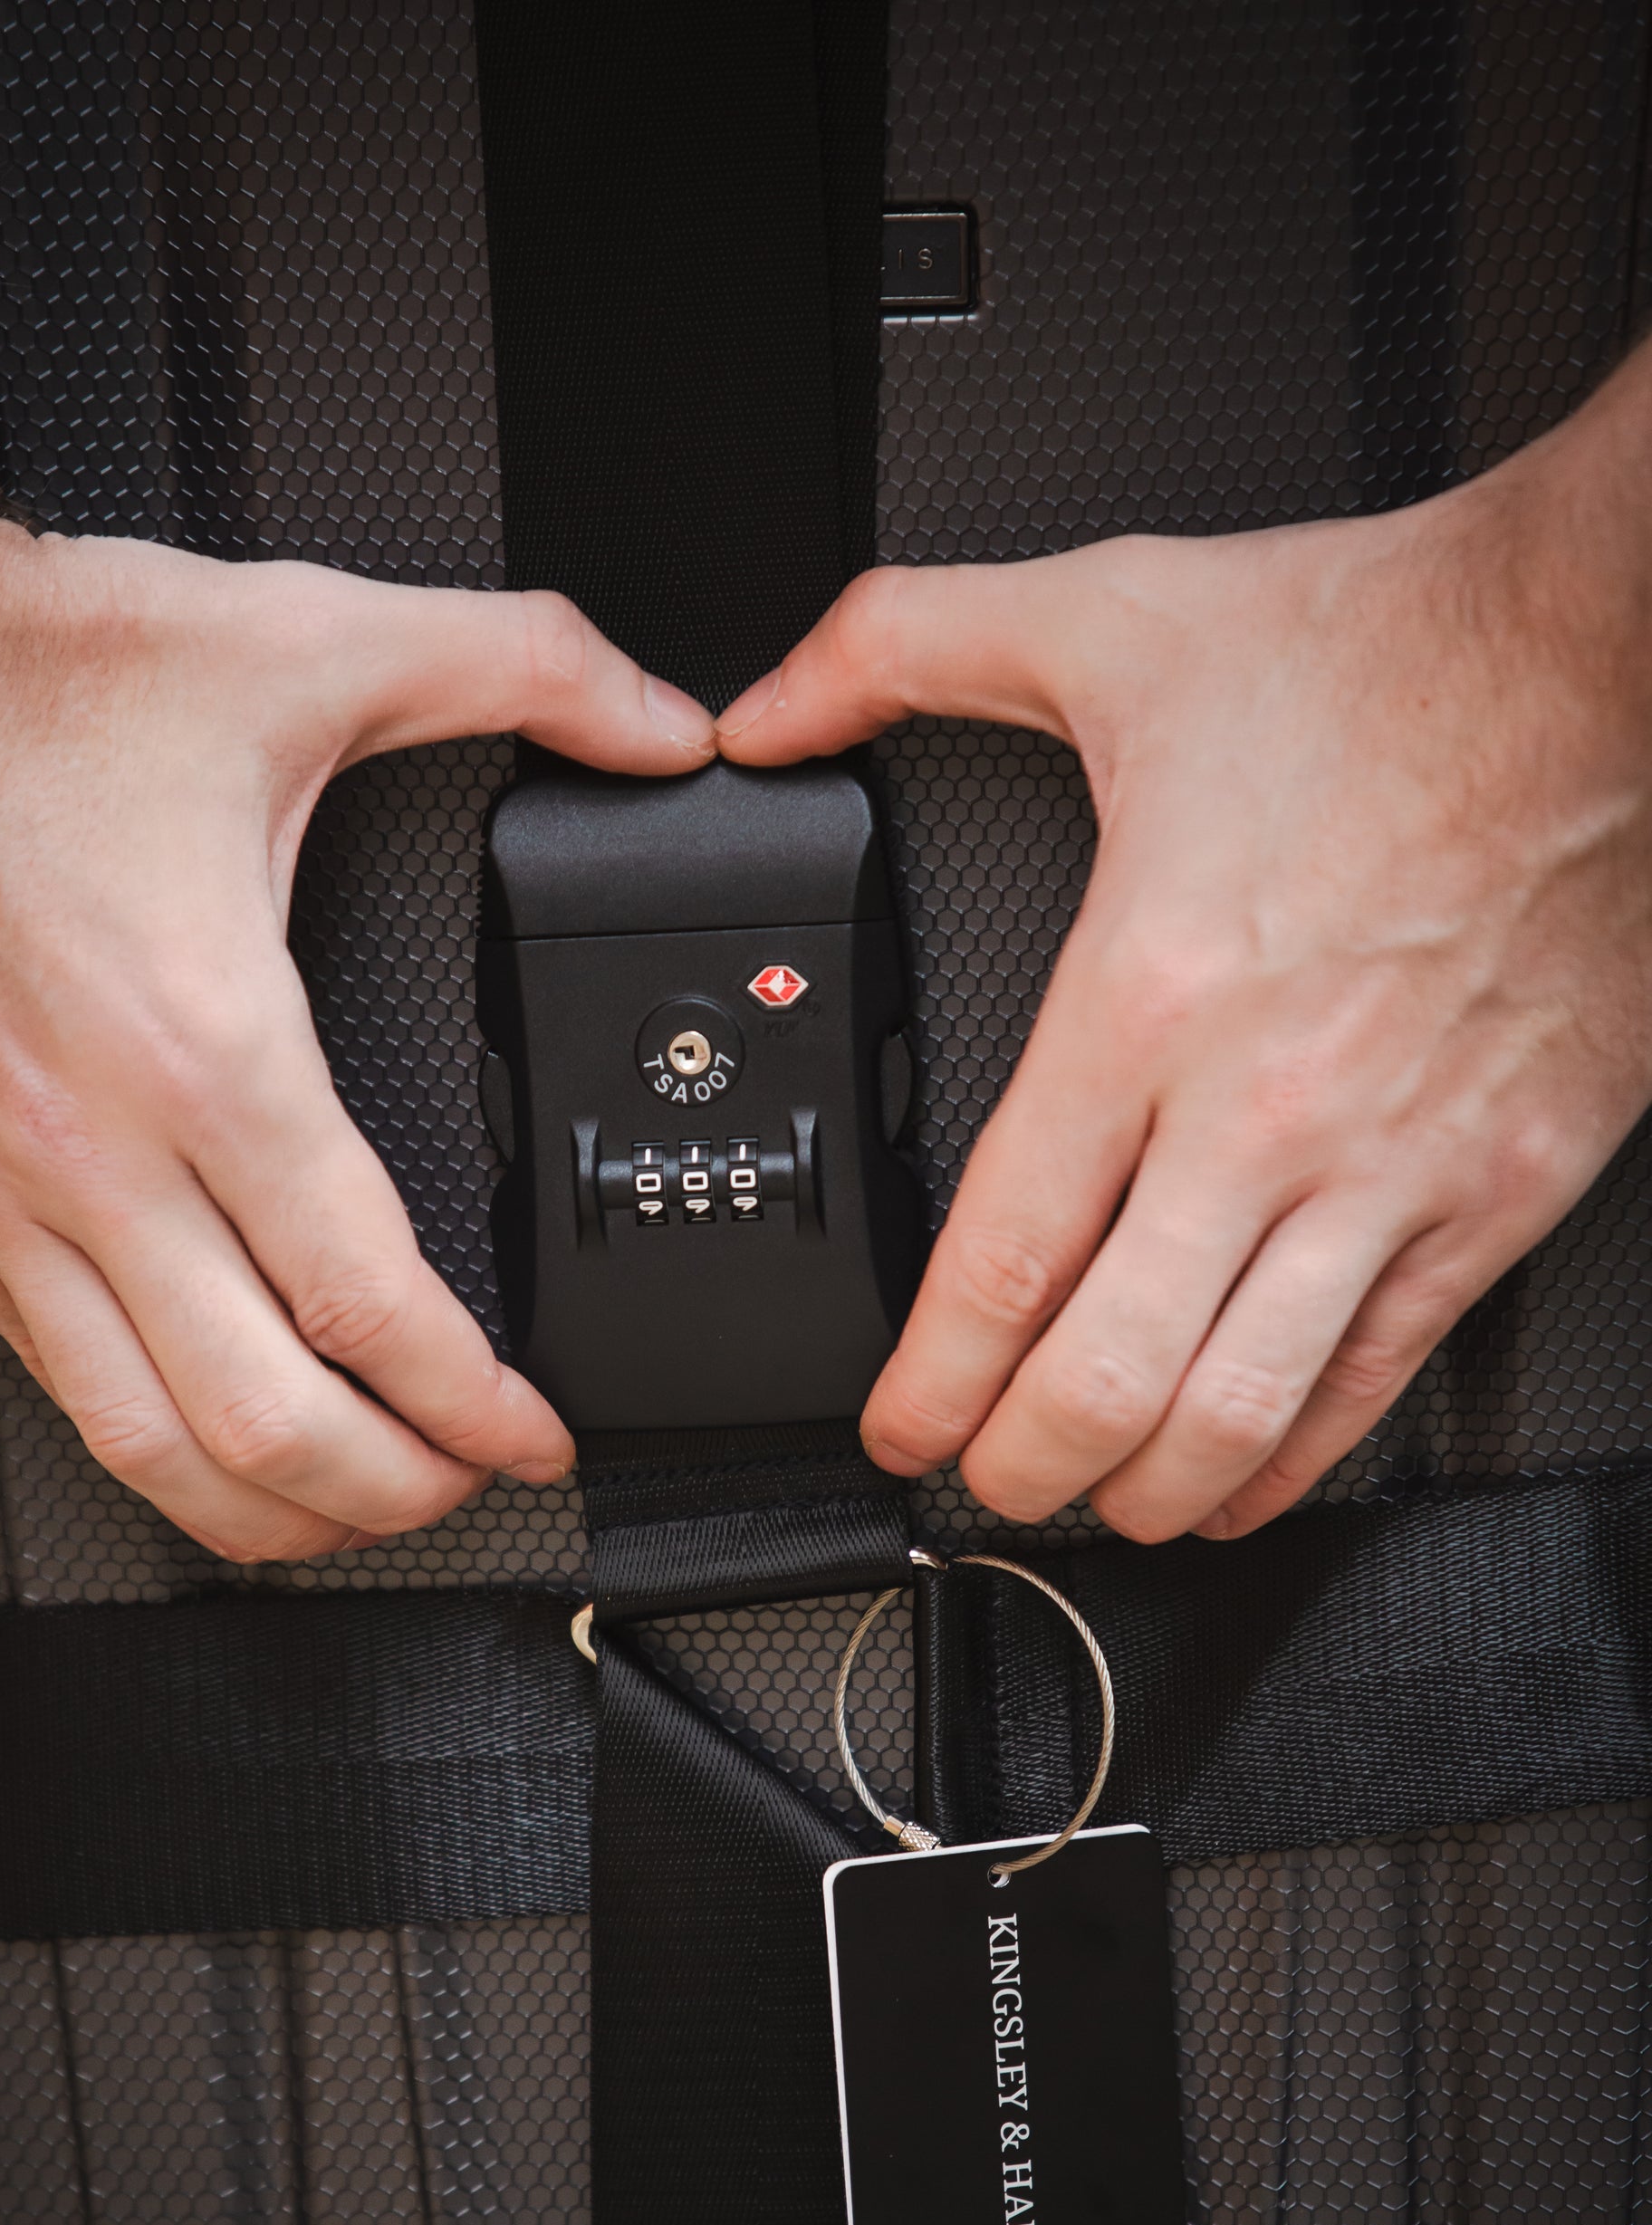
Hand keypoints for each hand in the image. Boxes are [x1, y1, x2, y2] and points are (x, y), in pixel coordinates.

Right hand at [0, 475, 714, 1560]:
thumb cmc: (21, 675)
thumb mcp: (303, 639)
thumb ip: (518, 668)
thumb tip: (662, 718)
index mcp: (203, 1042)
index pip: (366, 1302)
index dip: (476, 1404)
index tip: (536, 1430)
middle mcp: (92, 1150)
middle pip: (263, 1421)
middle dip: (397, 1490)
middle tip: (470, 1481)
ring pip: (140, 1439)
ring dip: (270, 1508)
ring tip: (356, 1502)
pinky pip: (47, 1375)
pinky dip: (148, 1436)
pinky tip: (205, 1429)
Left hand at [717, 352, 1651, 1539]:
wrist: (1615, 658)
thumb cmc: (1392, 654)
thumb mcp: (1107, 617)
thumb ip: (902, 651)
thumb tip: (767, 707)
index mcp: (1148, 995)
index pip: (1002, 1258)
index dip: (930, 1382)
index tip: (896, 1422)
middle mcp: (1263, 1109)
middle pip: (1108, 1373)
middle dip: (1019, 1465)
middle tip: (980, 1478)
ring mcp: (1389, 1166)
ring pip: (1242, 1407)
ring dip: (1146, 1488)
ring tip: (1096, 1497)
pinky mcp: (1498, 1190)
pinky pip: (1378, 1375)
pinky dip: (1296, 1458)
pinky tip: (1245, 1477)